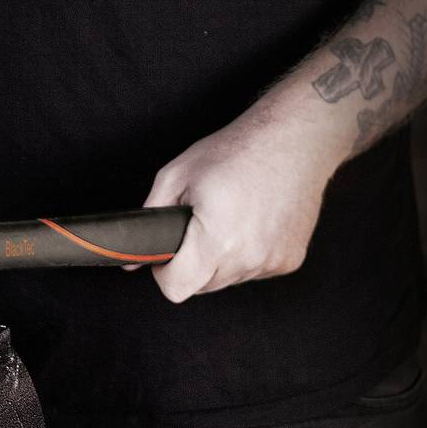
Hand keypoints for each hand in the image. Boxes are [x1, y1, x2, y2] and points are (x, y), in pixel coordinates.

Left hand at [142, 103, 343, 302]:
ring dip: (221, 259)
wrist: (295, 139)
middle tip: (199, 225)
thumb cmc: (236, 150)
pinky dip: (247, 254)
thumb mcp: (177, 174)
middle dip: (193, 263)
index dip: (165, 271)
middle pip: (202, 286)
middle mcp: (248, 257)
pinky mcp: (289, 260)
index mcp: (217, 239)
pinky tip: (253, 222)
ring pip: (228, 280)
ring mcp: (272, 262)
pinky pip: (254, 271)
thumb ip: (150, 216)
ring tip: (229, 217)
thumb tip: (131, 256)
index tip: (169, 252)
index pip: (177, 288)